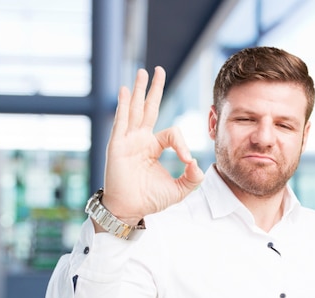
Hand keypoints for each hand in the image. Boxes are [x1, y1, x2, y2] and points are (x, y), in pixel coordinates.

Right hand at [100, 67, 204, 224]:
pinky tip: (126, 90)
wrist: (130, 210)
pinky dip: (124, 106)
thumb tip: (197, 163)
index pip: (171, 133)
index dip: (182, 145)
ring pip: (135, 110)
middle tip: (158, 70)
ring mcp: (127, 141)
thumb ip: (192, 178)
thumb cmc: (149, 200)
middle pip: (148, 108)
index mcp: (152, 147)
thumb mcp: (178, 190)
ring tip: (142, 72)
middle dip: (154, 89)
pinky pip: (122, 122)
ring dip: (138, 91)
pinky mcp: (117, 145)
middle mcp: (139, 140)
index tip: (187, 162)